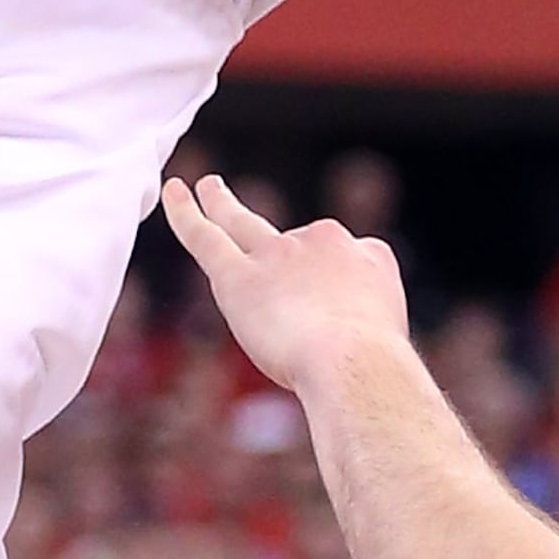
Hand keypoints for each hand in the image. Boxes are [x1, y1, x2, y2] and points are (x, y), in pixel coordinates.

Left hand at [158, 175, 416, 416]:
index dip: (334, 286)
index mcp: (367, 255)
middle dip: (281, 239)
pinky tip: (172, 191)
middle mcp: (324, 243)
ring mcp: (279, 256)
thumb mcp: (386, 339)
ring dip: (222, 203)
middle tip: (270, 227)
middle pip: (296, 240)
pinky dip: (185, 213)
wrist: (354, 363)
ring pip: (243, 223)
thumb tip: (346, 348)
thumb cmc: (372, 370)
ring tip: (208, 188)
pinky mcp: (239, 277)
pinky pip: (206, 237)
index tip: (332, 315)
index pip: (344, 259)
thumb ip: (361, 331)